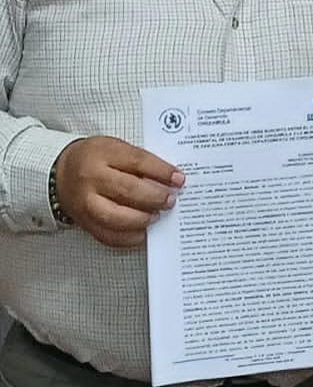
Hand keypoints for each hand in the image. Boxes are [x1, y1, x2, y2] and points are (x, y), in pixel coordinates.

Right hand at [54, 137, 184, 247]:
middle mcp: (91, 178)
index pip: (137, 162)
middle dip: (155, 197)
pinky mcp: (84, 222)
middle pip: (128, 190)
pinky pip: (108, 235)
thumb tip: (170, 179)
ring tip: (157, 216)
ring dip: (142, 219)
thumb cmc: (94, 159)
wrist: (59, 173)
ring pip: (116, 216)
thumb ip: (140, 161)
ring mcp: (85, 203)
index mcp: (103, 154)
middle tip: (171, 200)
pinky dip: (129, 237)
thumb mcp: (115, 148)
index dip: (161, 172)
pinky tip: (143, 233)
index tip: (179, 179)